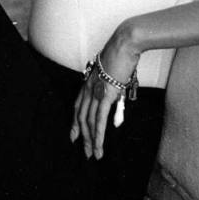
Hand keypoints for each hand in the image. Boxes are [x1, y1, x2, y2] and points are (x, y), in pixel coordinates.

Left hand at [70, 26, 140, 159]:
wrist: (124, 45)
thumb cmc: (122, 57)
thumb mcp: (114, 76)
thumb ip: (114, 93)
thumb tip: (117, 110)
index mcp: (88, 83)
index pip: (77, 107)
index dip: (75, 123)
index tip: (74, 136)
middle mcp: (88, 88)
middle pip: (81, 118)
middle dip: (83, 137)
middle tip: (85, 152)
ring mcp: (95, 92)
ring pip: (89, 122)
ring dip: (91, 140)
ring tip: (94, 154)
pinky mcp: (106, 95)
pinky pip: (99, 119)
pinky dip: (98, 135)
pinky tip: (99, 145)